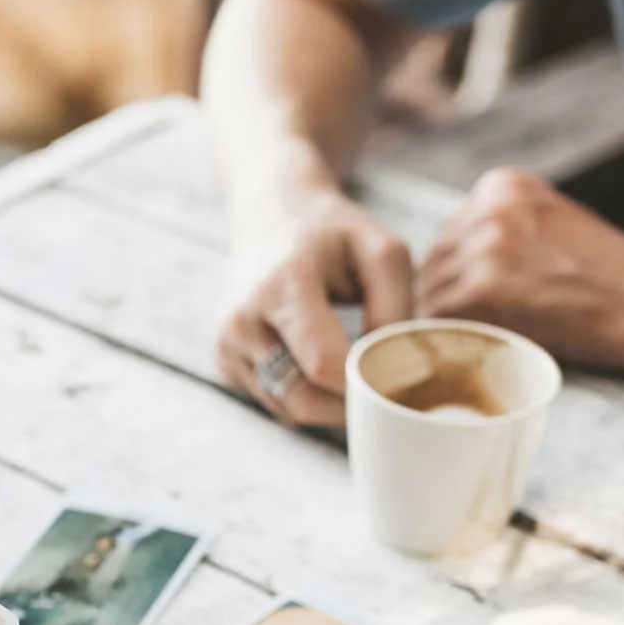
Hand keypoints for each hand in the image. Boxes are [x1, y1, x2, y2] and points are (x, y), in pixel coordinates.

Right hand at [219, 187, 414, 427]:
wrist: (271, 215)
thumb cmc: (333, 234)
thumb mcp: (381, 250)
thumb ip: (396, 308)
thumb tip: (391, 371)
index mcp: (282, 286)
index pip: (324, 364)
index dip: (366, 385)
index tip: (399, 383)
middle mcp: (244, 320)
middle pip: (304, 400)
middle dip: (350, 407)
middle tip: (385, 395)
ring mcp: (228, 344)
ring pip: (289, 409)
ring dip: (328, 406)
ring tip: (357, 376)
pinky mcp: (224, 360)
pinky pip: (274, 402)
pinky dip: (305, 396)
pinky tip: (320, 366)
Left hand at [417, 169, 623, 375]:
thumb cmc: (609, 278)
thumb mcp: (550, 226)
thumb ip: (502, 233)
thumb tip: (450, 268)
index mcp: (502, 186)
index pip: (447, 237)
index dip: (454, 278)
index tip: (474, 306)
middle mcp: (489, 207)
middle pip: (434, 264)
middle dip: (446, 300)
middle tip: (471, 335)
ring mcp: (485, 243)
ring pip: (430, 293)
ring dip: (446, 325)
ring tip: (475, 346)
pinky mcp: (484, 285)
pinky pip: (437, 319)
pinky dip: (448, 340)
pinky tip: (473, 353)